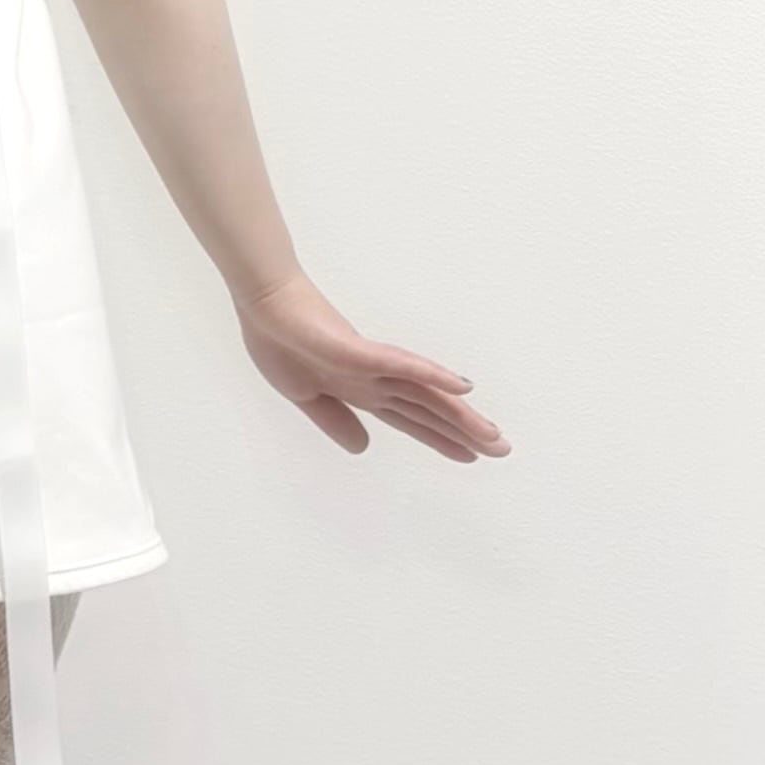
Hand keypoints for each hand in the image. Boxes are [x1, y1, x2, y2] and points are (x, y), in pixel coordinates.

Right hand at [234, 273, 508, 461]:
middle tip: (502, 449)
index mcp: (362, 391)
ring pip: (425, 392)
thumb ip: (336, 420)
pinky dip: (431, 375)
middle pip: (428, 409)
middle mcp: (376, 379)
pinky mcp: (359, 350)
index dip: (440, 438)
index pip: (411, 419)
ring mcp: (372, 364)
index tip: (471, 456)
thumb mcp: (305, 396)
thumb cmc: (280, 342)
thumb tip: (363, 448)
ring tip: (492, 434)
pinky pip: (401, 364)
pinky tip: (461, 385)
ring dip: (459, 413)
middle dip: (463, 431)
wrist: (261, 308)